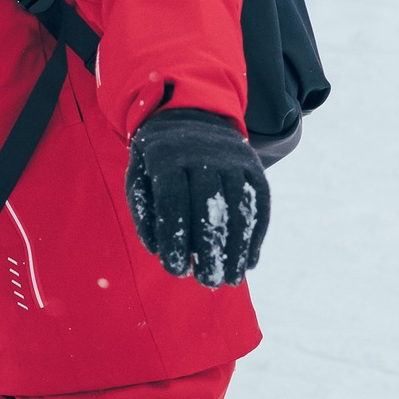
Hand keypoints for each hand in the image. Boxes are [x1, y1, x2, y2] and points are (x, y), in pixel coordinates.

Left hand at [126, 106, 268, 286]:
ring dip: (238, 248)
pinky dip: (256, 235)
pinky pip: (259, 203)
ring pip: (240, 207)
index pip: (174, 202)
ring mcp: (233, 159)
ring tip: (231, 279)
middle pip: (210, 207)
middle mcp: (204, 155)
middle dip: (210, 249)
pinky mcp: (254, 166)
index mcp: (167, 157)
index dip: (176, 240)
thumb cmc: (156, 160)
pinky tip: (249, 262)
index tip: (177, 270)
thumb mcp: (139, 177)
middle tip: (207, 282)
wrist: (190, 116)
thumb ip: (144, 213)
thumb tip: (157, 249)